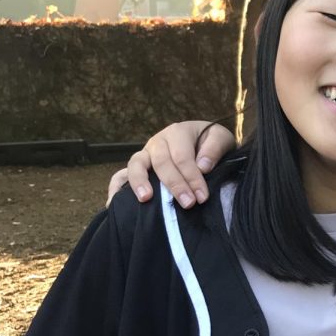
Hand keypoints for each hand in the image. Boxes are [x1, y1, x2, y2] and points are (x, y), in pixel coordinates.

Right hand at [109, 122, 236, 207]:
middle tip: (187, 203)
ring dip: (140, 182)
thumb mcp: (221, 139)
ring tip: (146, 199)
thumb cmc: (210, 143)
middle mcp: (157, 141)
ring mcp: (145, 154)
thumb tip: (202, 166)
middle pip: (161, 162)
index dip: (192, 177)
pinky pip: (120, 175)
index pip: (183, 157)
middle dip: (174, 185)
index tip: (202, 197)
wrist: (202, 141)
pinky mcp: (137, 167)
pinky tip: (114, 203)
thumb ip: (214, 149)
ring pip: (136, 164)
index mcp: (177, 132)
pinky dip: (116, 187)